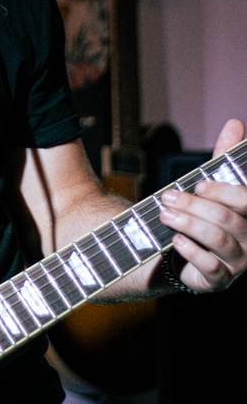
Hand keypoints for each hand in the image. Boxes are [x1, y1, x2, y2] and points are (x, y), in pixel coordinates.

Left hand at [158, 118, 246, 292]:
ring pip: (218, 240)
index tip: (198, 184)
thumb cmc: (203, 214)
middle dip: (195, 206)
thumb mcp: (213, 185)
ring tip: (165, 214)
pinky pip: (211, 268)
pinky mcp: (220, 281)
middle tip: (168, 197)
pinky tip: (175, 240)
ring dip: (188, 224)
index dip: (224, 191)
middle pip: (228, 219)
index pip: (246, 201)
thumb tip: (235, 122)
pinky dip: (191, 251)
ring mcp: (238, 263)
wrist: (182, 253)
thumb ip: (225, 157)